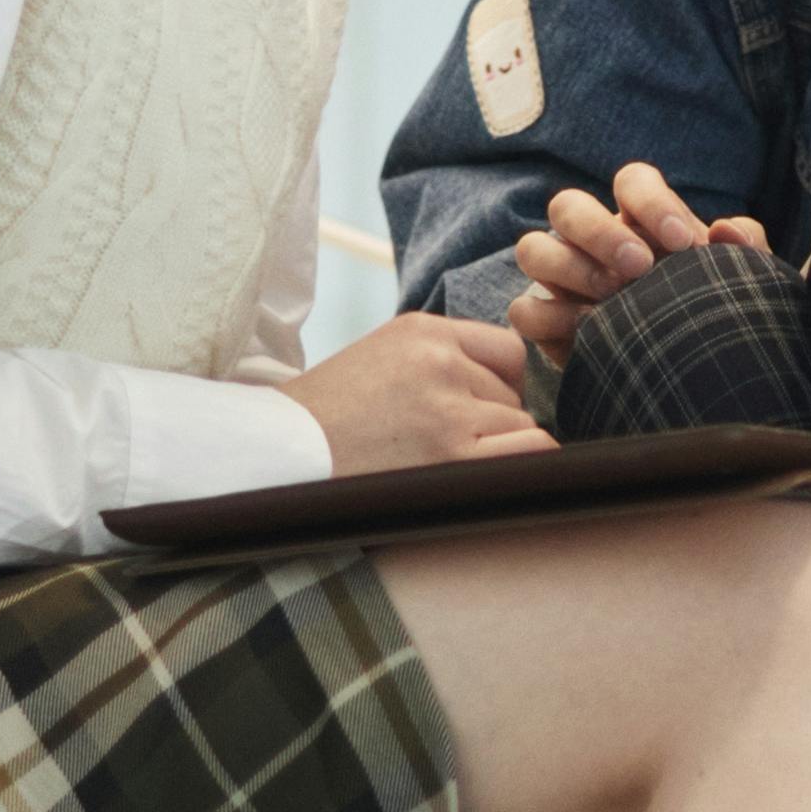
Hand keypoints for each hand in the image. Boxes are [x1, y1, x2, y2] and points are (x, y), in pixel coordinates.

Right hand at [270, 312, 550, 469]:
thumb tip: (510, 387)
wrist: (280, 456)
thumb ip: (441, 359)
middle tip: (442, 447)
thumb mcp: (382, 357)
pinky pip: (530, 451)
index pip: (507, 352)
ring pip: (520, 425)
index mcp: (423, 330)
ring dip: (495, 450)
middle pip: (513, 393)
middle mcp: (442, 360)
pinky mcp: (451, 454)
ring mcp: (449, 407)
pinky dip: (524, 466)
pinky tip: (493, 481)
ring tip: (442, 464)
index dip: (499, 386)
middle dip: (492, 422)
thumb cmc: (327, 417)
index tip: (477, 411)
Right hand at [507, 159, 768, 374]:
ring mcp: (561, 276)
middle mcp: (592, 237)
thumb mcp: (738, 275)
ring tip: (612, 300)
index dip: (652, 203)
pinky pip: (522, 310)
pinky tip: (589, 333)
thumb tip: (726, 229)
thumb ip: (745, 243)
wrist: (688, 370)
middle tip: (639, 267)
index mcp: (639, 216)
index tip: (683, 241)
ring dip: (571, 269)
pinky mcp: (545, 320)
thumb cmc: (709, 306)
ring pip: (532, 248)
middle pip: (567, 205)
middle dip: (600, 232)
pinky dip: (549, 318)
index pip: (632, 180)